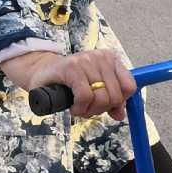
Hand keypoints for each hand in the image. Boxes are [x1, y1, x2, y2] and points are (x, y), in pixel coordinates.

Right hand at [0, 47, 135, 120]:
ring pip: (101, 98)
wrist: (42, 75)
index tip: (106, 106)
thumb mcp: (95, 91)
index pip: (129, 86)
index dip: (119, 102)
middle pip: (115, 96)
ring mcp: (86, 60)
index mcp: (111, 59)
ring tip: (79, 107)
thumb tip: (120, 115)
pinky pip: (85, 97)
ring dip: (89, 111)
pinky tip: (73, 107)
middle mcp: (101, 57)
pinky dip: (80, 108)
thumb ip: (111, 102)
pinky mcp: (71, 68)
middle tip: (88, 108)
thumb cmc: (70, 83)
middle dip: (101, 109)